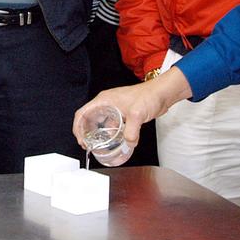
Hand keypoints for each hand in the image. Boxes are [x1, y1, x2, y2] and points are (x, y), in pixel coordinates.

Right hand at [72, 68, 191, 145]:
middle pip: (89, 119)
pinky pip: (112, 125)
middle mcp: (107, 104)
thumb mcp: (137, 114)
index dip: (78, 127)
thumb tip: (128, 143)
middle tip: (87, 145)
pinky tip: (115, 141)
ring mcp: (115, 109)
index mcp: (104, 100)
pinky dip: (111, 134)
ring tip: (99, 145)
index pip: (82, 113)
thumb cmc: (148, 95)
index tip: (81, 139)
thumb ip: (131, 131)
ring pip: (101, 123)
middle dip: (85, 133)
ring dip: (99, 134)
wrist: (161, 94)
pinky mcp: (123, 114)